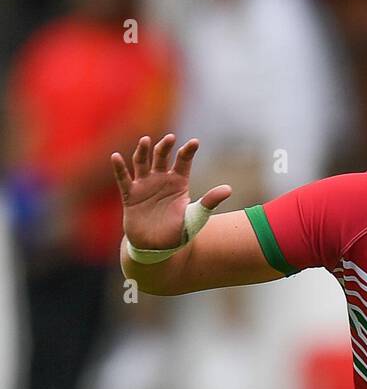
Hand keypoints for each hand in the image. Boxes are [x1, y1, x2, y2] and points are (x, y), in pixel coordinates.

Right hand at [110, 134, 231, 249]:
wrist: (157, 249)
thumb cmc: (178, 232)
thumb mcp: (196, 217)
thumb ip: (209, 202)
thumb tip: (228, 189)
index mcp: (178, 182)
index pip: (183, 161)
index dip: (188, 151)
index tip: (195, 143)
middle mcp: (161, 179)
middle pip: (161, 156)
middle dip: (165, 147)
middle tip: (170, 139)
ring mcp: (144, 185)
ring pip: (142, 162)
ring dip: (143, 151)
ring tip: (146, 141)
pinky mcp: (130, 195)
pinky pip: (123, 179)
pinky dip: (119, 168)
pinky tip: (116, 157)